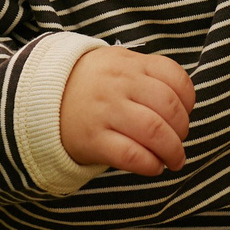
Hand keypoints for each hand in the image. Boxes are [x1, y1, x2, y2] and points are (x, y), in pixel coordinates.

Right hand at [58, 47, 194, 175]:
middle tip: (179, 142)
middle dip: (182, 130)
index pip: (174, 76)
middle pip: (168, 107)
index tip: (185, 113)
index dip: (188, 100)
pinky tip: (154, 167)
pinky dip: (150, 164)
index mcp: (128, 63)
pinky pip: (131, 155)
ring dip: (172, 151)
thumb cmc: (89, 85)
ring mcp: (104, 111)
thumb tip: (184, 106)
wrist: (41, 98)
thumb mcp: (116, 64)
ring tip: (174, 160)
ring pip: (154, 131)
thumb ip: (147, 75)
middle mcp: (118, 84)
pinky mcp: (92, 138)